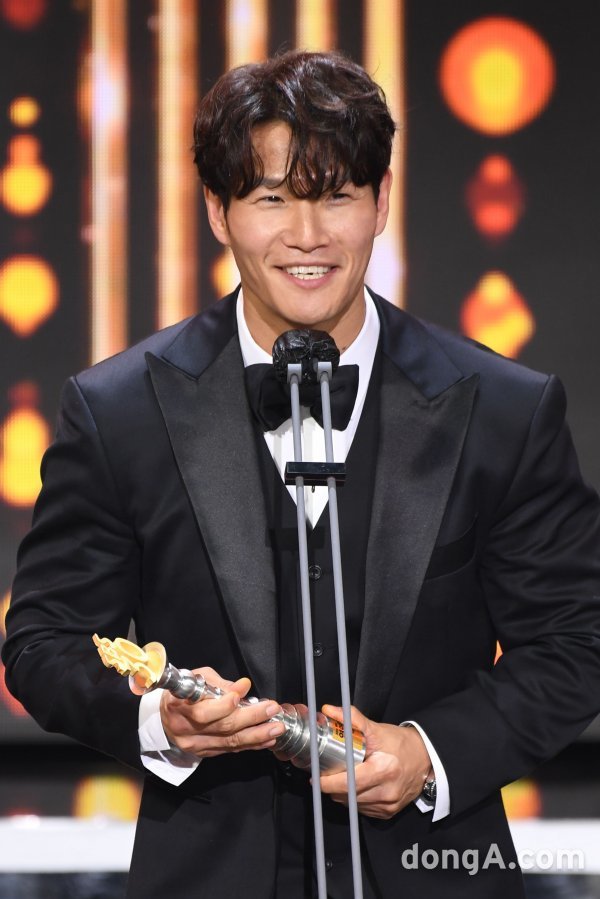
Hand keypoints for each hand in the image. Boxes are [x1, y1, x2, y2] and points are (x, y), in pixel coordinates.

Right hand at [160, 667, 285, 757]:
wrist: (165, 718)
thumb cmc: (182, 694)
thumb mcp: (196, 679)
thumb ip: (219, 683)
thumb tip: (243, 687)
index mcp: (179, 707)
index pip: (203, 711)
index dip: (225, 704)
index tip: (243, 693)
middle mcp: (187, 730)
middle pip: (223, 727)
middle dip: (251, 718)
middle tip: (271, 710)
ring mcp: (196, 744)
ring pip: (230, 742)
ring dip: (257, 735)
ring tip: (276, 728)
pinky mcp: (206, 753)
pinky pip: (231, 750)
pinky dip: (251, 744)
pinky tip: (266, 739)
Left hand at [318, 704, 431, 819]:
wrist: (426, 759)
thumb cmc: (402, 744)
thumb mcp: (377, 729)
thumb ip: (353, 719)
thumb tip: (330, 710)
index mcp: (384, 770)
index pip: (348, 782)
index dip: (328, 782)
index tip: (317, 776)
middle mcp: (387, 791)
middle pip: (347, 795)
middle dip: (332, 787)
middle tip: (326, 774)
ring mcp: (388, 805)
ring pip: (353, 804)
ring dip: (343, 794)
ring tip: (342, 777)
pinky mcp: (388, 812)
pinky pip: (363, 809)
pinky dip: (355, 799)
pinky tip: (357, 786)